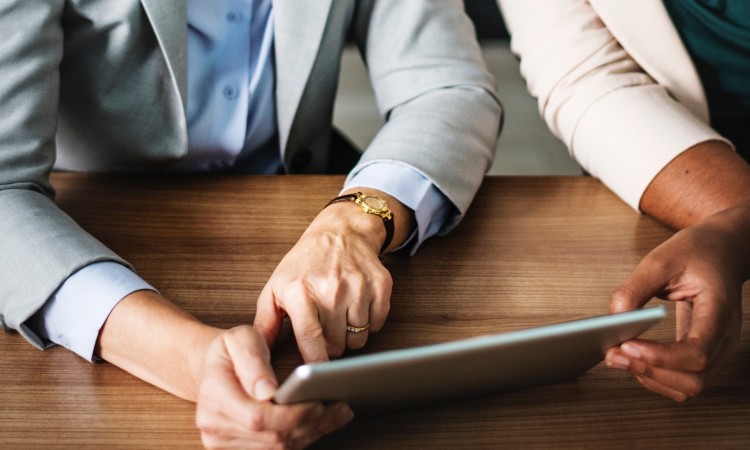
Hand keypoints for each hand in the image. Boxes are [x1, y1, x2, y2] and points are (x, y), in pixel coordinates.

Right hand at [196, 325, 352, 448]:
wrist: (212, 369)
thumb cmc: (230, 351)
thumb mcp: (240, 338)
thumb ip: (253, 360)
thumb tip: (267, 390)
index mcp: (214, 394)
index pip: (258, 417)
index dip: (292, 415)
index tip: (319, 404)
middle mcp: (213, 424)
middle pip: (271, 437)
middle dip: (311, 424)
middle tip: (341, 408)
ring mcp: (222, 441)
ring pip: (276, 448)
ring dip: (311, 433)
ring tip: (338, 414)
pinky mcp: (234, 449)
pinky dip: (301, 438)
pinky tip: (320, 424)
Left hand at [252, 193, 397, 361]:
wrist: (340, 232)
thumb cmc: (304, 263)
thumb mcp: (276, 287)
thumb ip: (265, 323)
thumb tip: (257, 354)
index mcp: (301, 291)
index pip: (311, 339)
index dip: (315, 363)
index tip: (315, 375)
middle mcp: (331, 288)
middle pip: (337, 345)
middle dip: (331, 345)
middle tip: (325, 328)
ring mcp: (358, 286)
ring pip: (358, 338)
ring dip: (350, 335)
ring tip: (340, 316)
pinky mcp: (380, 285)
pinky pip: (377, 324)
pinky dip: (368, 323)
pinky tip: (357, 307)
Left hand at [604, 201, 749, 400]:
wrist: (721, 250)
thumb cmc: (696, 253)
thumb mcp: (660, 260)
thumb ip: (635, 288)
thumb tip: (614, 318)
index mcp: (719, 310)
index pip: (698, 351)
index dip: (661, 356)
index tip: (627, 345)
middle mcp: (725, 336)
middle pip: (695, 377)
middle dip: (650, 371)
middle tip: (614, 354)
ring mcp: (718, 348)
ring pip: (690, 386)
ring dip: (651, 378)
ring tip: (620, 358)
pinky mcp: (705, 352)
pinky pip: (685, 380)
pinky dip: (658, 378)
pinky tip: (635, 361)